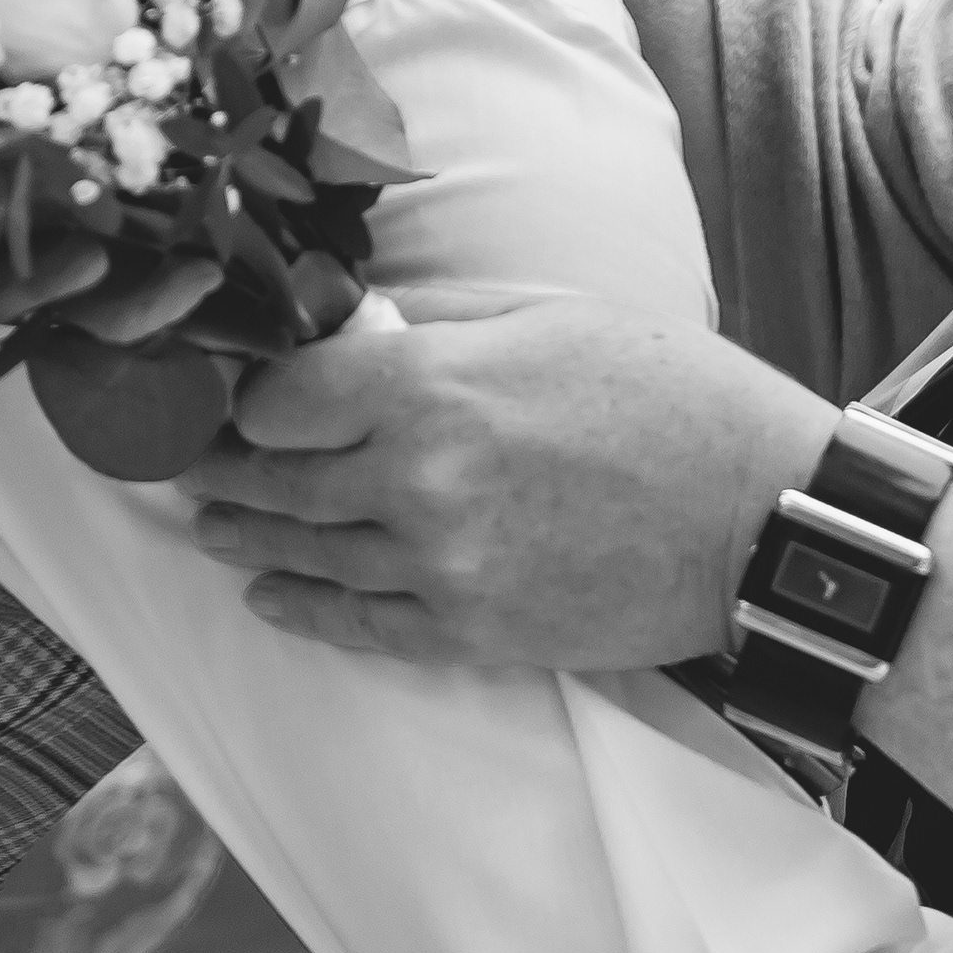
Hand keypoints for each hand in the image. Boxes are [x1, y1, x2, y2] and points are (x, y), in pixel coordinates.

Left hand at [185, 300, 833, 668]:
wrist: (766, 517)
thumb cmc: (677, 397)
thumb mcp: (555, 320)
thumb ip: (443, 328)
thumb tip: (365, 330)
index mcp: (429, 386)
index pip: (280, 396)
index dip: (245, 392)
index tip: (226, 391)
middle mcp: (414, 480)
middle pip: (273, 478)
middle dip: (221, 467)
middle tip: (187, 461)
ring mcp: (439, 565)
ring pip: (304, 553)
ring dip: (246, 537)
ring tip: (211, 524)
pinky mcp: (473, 632)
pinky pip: (358, 625)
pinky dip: (301, 608)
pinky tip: (268, 595)